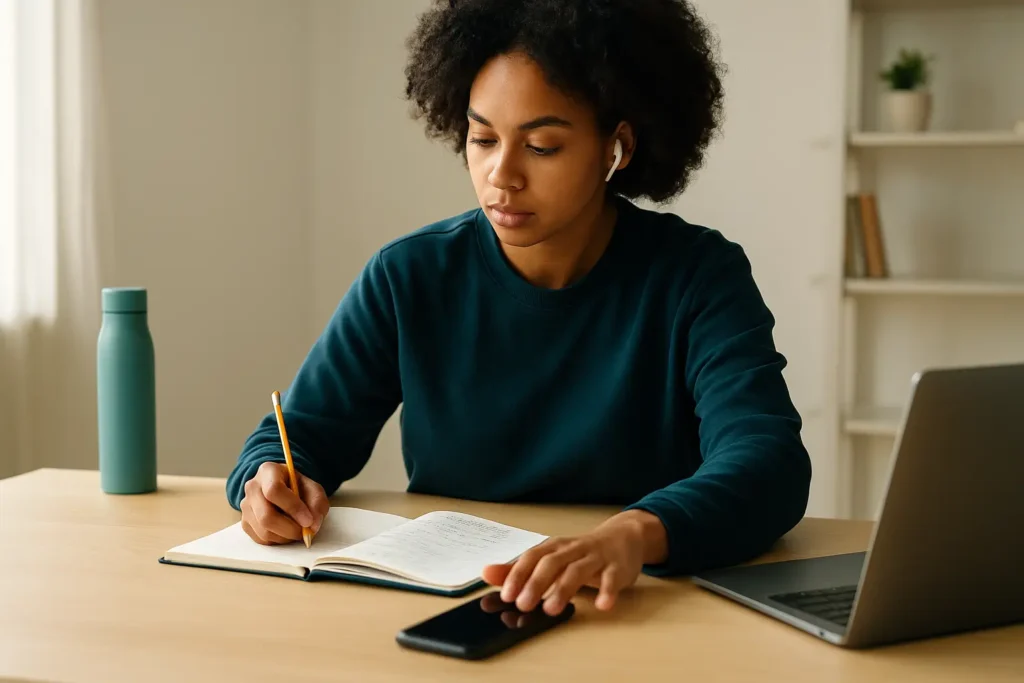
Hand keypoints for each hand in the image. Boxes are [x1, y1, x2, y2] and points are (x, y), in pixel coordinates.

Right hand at [240, 461, 329, 544]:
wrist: (283, 488)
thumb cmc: (298, 487)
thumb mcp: (313, 489)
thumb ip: (317, 504)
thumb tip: (312, 526)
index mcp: (268, 471)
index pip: (274, 490)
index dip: (293, 508)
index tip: (308, 521)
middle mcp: (252, 487)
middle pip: (266, 515)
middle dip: (290, 529)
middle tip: (305, 531)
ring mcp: (245, 506)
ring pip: (263, 531)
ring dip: (285, 537)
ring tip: (297, 530)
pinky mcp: (245, 523)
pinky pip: (261, 539)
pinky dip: (277, 540)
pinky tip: (286, 532)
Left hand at [481, 510, 666, 615]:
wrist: (624, 537)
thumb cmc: (582, 552)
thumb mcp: (551, 558)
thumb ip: (520, 569)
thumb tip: (486, 573)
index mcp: (555, 548)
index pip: (533, 557)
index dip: (518, 574)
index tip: (505, 594)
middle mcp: (573, 550)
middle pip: (552, 563)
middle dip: (536, 583)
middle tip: (523, 604)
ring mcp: (596, 557)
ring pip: (578, 571)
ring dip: (564, 589)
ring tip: (552, 609)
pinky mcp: (617, 567)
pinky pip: (613, 578)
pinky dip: (607, 591)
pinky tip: (602, 605)